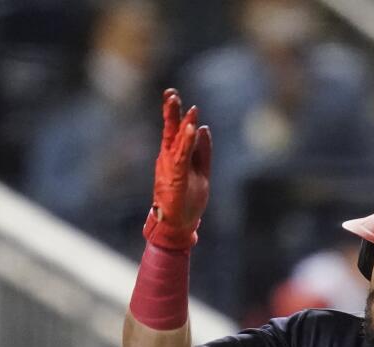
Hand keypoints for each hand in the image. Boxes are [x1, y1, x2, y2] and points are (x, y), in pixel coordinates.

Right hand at [143, 89, 212, 250]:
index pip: (174, 132)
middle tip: (170, 93)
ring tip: (188, 109)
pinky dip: (187, 142)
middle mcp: (169, 160)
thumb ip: (202, 151)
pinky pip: (182, 157)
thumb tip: (204, 128)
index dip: (176, 114)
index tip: (174, 95)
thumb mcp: (201, 171)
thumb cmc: (188, 201)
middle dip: (170, 113)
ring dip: (181, 125)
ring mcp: (171, 170)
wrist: (179, 226)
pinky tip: (192, 129)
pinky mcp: (176, 180)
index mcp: (174, 157)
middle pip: (170, 132)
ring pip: (176, 143)